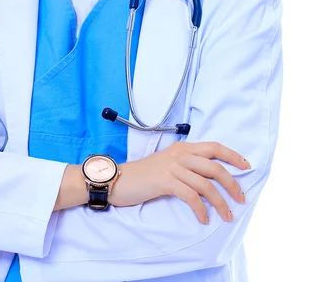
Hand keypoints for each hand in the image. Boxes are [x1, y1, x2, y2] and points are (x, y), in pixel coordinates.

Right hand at [109, 141, 250, 223]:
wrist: (120, 179)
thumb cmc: (145, 175)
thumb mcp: (168, 163)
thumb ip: (187, 165)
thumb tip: (210, 177)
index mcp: (183, 148)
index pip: (214, 147)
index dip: (232, 156)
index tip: (246, 167)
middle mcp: (180, 154)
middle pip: (215, 166)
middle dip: (232, 184)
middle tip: (241, 199)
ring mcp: (172, 166)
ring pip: (206, 184)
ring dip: (220, 202)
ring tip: (227, 216)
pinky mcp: (165, 181)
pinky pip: (191, 196)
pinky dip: (201, 209)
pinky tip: (203, 219)